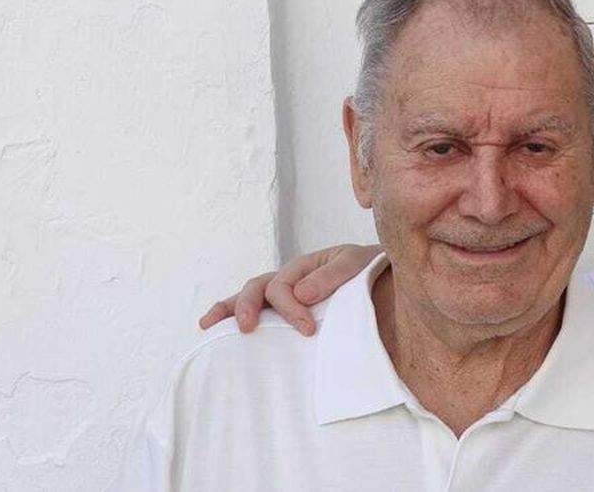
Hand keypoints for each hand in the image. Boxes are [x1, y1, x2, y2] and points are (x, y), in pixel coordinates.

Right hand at [198, 243, 382, 335]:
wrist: (385, 279)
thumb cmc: (370, 271)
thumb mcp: (357, 264)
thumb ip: (332, 276)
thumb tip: (299, 293)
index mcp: (305, 266)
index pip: (284, 286)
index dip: (290, 308)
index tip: (307, 330)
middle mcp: (290, 278)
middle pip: (259, 287)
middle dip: (248, 306)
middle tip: (248, 328)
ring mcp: (285, 293)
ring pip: (249, 296)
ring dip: (228, 309)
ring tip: (208, 325)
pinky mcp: (286, 310)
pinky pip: (257, 310)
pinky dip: (231, 315)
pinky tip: (213, 328)